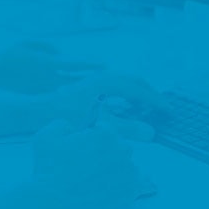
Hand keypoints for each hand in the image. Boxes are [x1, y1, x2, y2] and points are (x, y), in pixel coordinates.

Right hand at [0, 42, 102, 94]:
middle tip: (103, 72)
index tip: (104, 64)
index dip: (91, 64)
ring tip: (87, 78)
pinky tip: (55, 81)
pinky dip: (56, 84)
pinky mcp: (37, 94)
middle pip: (75, 78)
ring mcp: (43, 88)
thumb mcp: (28, 42)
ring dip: (75, 81)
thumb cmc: (9, 54)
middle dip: (89, 75)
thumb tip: (61, 53)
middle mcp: (48, 78)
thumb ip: (48, 46)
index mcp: (47, 63)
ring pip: (64, 84)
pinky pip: (52, 87)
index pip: (75, 64)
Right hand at [30, 121, 140, 208]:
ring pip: (128, 165)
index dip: (94, 136)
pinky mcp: (130, 192)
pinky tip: (121, 186)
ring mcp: (128, 172)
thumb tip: (74, 128)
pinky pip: (138, 184)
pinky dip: (130, 184)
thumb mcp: (46, 135)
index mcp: (105, 134)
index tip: (85, 147)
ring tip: (100, 178)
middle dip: (108, 151)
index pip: (106, 129)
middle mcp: (121, 150)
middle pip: (120, 146)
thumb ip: (63, 124)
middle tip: (91, 164)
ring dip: (118, 168)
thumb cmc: (48, 168)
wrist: (54, 202)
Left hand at [50, 73, 164, 141]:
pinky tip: (127, 109)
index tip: (168, 110)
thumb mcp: (100, 125)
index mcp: (107, 82)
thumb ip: (126, 129)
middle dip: (149, 93)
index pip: (139, 88)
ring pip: (124, 83)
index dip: (155, 100)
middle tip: (161, 107)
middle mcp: (102, 76)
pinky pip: (115, 87)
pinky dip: (126, 96)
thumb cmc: (68, 117)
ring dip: (138, 94)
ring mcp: (95, 79)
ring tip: (147, 109)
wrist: (40, 112)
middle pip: (134, 81)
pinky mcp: (90, 86)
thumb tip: (151, 133)